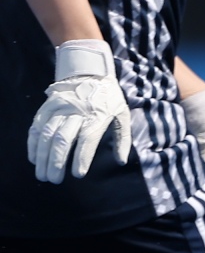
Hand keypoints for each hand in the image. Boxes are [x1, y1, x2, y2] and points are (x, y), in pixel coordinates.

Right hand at [29, 39, 131, 182]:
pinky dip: (33, 144)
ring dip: (42, 156)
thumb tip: (121, 161)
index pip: (87, 140)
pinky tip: (34, 158)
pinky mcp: (47, 106)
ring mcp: (59, 108)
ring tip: (42, 174)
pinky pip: (36, 127)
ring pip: (47, 135)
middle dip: (57, 162)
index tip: (77, 174)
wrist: (90, 72)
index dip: (81, 158)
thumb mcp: (122, 114)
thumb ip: (123, 138)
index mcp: (96, 115)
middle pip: (63, 139)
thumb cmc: (109, 98)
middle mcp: (75, 112)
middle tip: (54, 180)